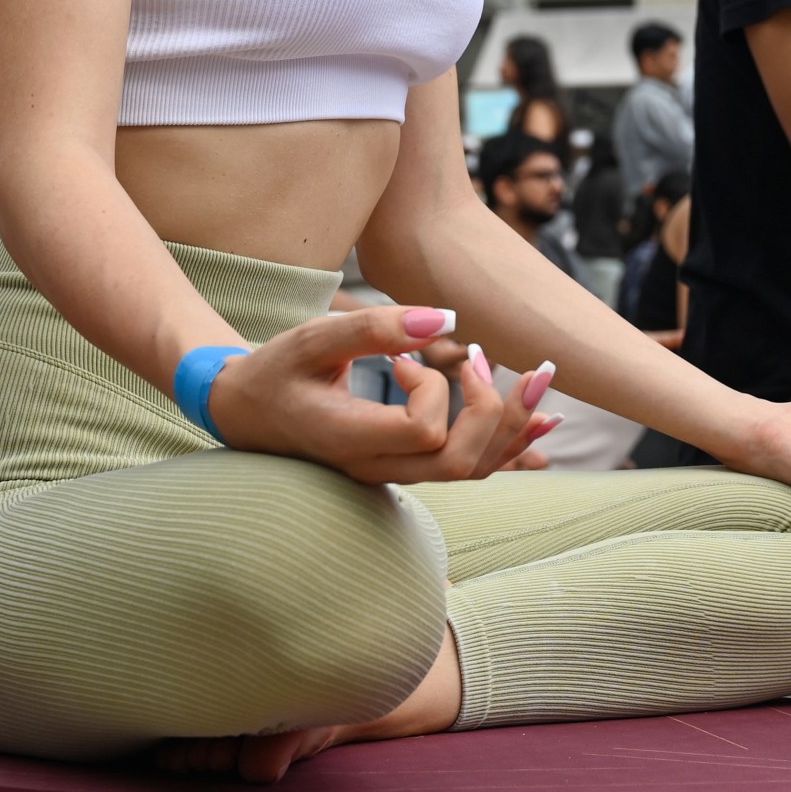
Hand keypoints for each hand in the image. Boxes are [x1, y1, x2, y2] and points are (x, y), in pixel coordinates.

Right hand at [206, 306, 549, 483]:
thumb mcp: (312, 338)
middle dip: (500, 412)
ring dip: (514, 425)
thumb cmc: (276, 371)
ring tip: (540, 379)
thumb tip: (445, 319)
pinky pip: (466, 465)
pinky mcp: (406, 464)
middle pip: (461, 462)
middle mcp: (376, 467)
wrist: (247, 412)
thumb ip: (373, 329)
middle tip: (493, 358)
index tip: (409, 357)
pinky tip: (543, 421)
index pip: (423, 432)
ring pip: (471, 470)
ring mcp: (393, 472)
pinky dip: (510, 443)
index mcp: (350, 440)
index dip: (436, 391)